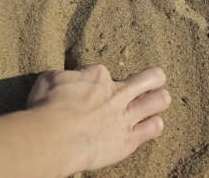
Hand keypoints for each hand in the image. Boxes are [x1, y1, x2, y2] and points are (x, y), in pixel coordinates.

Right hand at [26, 65, 170, 174]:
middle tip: (148, 84)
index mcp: (98, 76)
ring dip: (159, 101)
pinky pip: (154, 128)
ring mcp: (127, 115)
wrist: (55, 136)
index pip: (105, 71)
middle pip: (152, 77)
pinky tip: (147, 127)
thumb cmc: (47, 108)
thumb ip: (65, 77)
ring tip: (154, 104)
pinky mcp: (130, 138)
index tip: (83, 90)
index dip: (94, 80)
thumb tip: (67, 78)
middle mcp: (118, 93)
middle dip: (154, 79)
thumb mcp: (49, 79)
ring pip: (161, 100)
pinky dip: (153, 126)